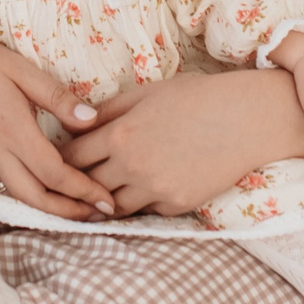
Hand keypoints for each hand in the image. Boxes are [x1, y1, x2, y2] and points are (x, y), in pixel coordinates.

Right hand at [0, 31, 118, 220]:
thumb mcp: (20, 69)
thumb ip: (56, 97)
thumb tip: (91, 120)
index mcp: (14, 130)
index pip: (55, 174)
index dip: (83, 191)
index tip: (106, 200)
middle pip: (37, 198)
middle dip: (69, 212)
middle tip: (97, 214)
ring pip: (18, 197)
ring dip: (48, 208)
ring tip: (76, 208)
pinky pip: (2, 188)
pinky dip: (25, 196)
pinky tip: (43, 191)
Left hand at [67, 64, 303, 212]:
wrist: (248, 119)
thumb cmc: (198, 97)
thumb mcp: (148, 92)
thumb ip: (109, 110)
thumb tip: (77, 124)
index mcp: (120, 134)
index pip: (71, 157)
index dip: (60, 159)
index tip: (55, 159)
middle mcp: (132, 166)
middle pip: (87, 185)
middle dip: (76, 182)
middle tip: (67, 182)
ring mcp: (155, 189)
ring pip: (112, 206)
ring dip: (104, 200)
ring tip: (96, 195)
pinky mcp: (176, 205)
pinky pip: (145, 211)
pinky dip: (138, 204)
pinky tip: (136, 194)